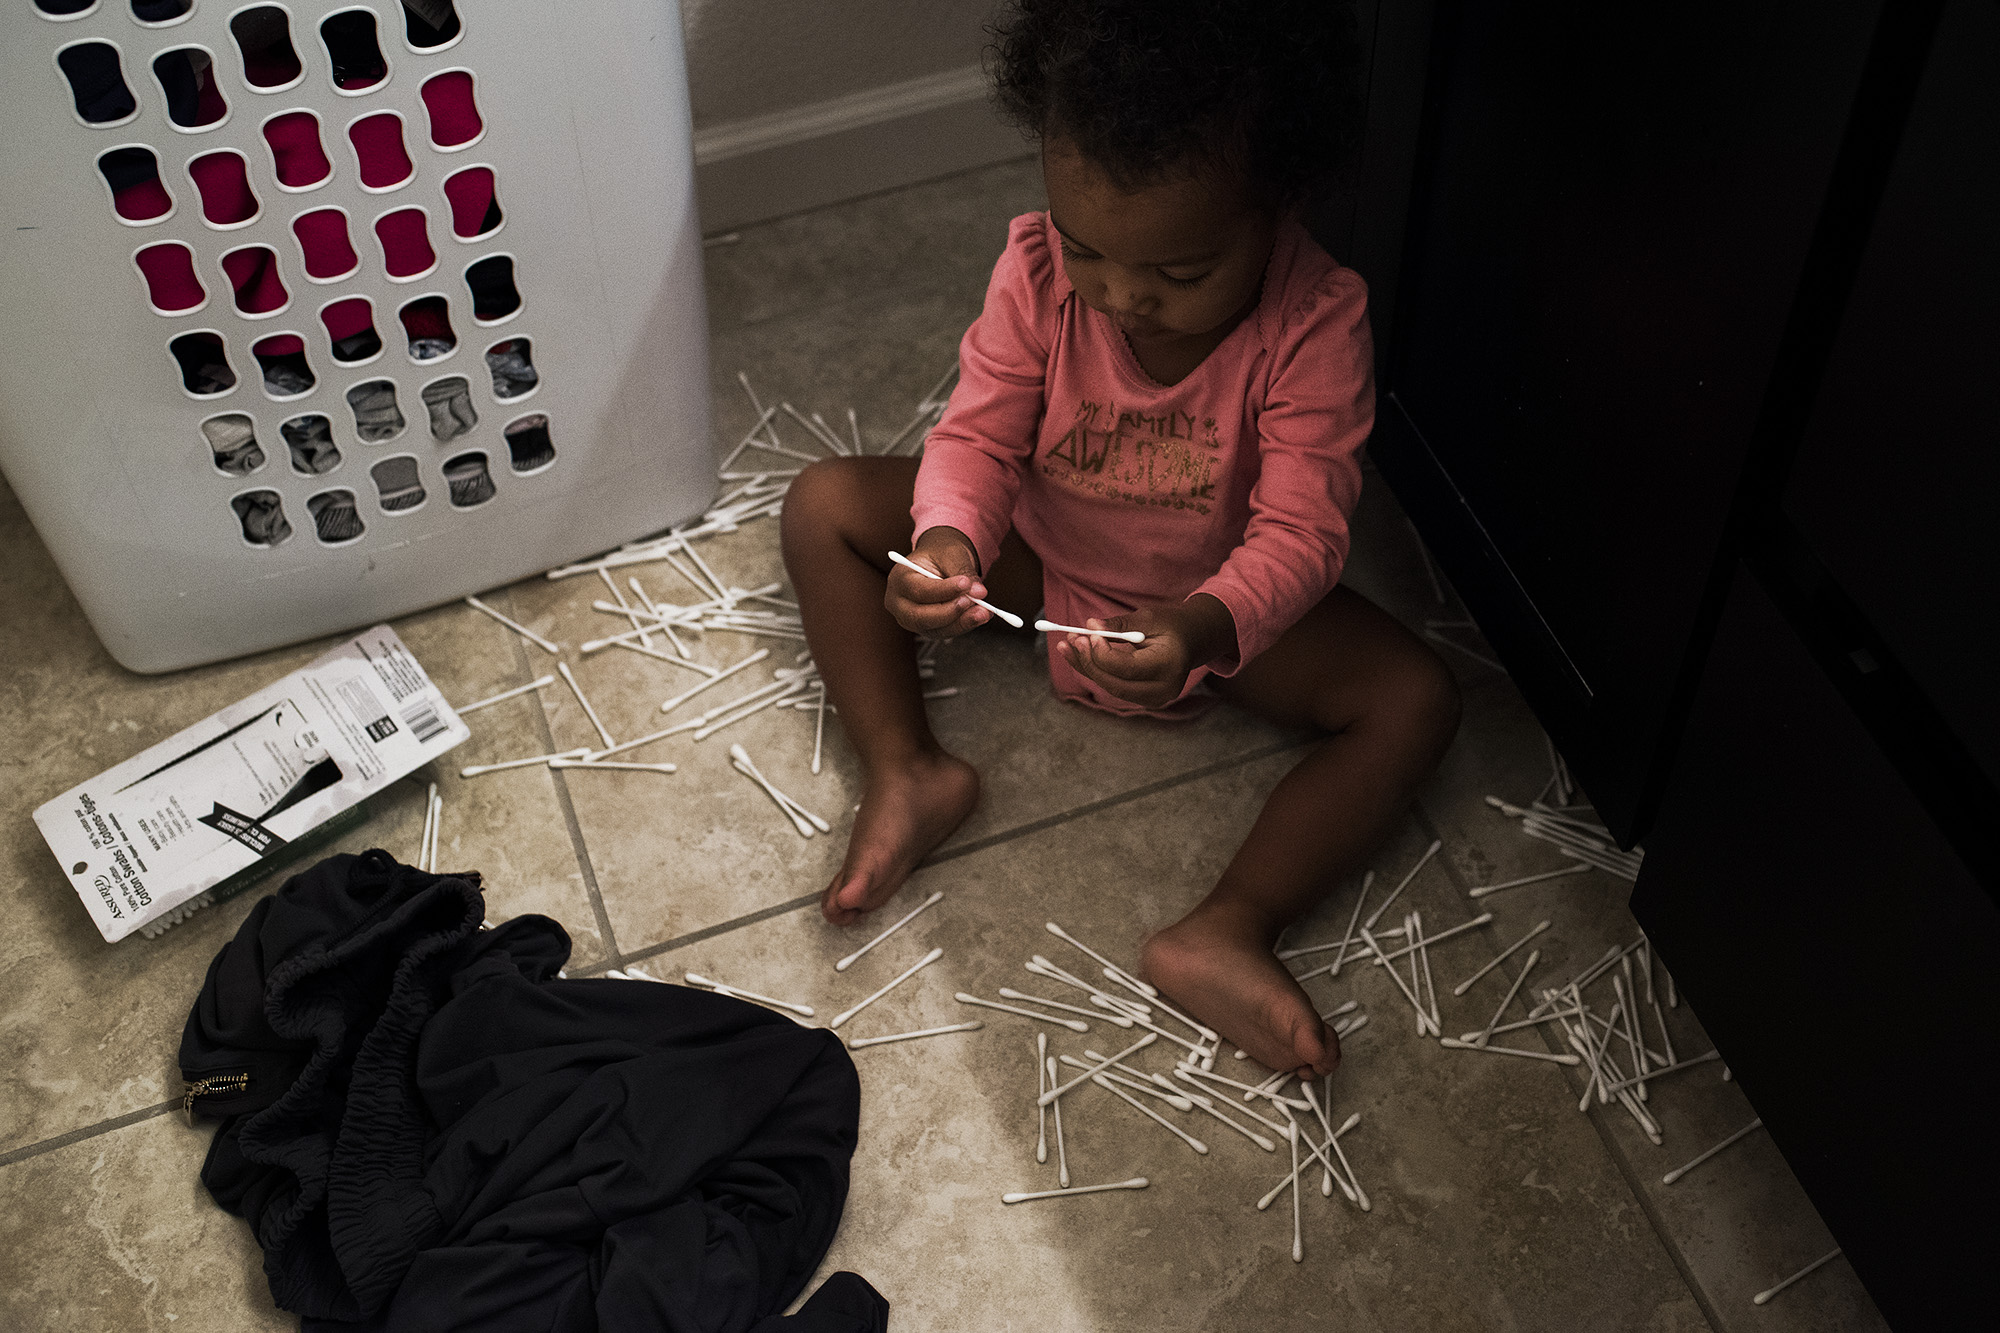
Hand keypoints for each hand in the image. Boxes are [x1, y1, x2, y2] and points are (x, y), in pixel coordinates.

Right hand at [885, 526, 992, 638]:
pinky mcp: (929, 628)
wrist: (940, 563)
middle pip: (920, 617)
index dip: (943, 590)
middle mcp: (900, 604)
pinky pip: (946, 632)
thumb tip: (979, 592)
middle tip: (974, 602)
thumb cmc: (940, 555)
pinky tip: (980, 615)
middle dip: (950, 612)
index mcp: (899, 579)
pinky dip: (964, 624)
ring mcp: (912, 620)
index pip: (918, 590)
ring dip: (962, 622)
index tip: (966, 584)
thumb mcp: (951, 554)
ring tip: (983, 611)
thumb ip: (963, 572)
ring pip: (935, 629)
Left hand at [1056, 594, 1236, 709]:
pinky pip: (1114, 687)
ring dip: (1087, 666)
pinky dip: (1096, 671)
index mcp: (1169, 665)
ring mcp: (1155, 698)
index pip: (1127, 668)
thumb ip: (1119, 624)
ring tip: (1068, 644)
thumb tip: (1089, 626)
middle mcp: (1164, 688)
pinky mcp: (1144, 699)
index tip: (1087, 633)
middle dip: (1089, 662)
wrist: (1192, 640)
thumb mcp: (1148, 618)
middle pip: (1115, 683)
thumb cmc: (1171, 625)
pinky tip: (1079, 654)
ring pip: (1111, 687)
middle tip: (1071, 639)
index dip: (1102, 653)